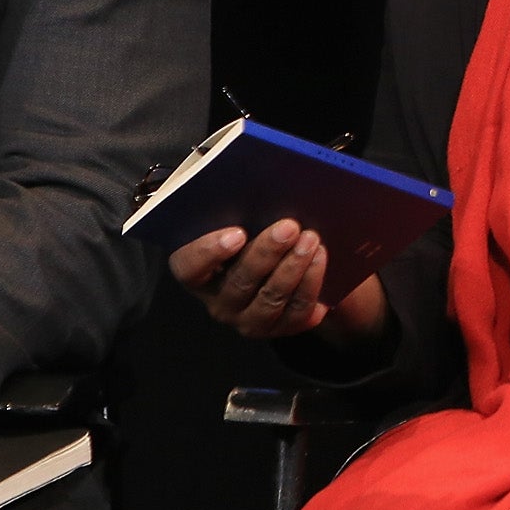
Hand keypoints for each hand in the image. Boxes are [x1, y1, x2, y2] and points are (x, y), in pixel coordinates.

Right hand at [170, 221, 390, 346]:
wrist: (284, 261)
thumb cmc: (253, 231)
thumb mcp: (240, 219)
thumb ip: (238, 208)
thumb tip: (257, 181)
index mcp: (198, 272)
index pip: (189, 267)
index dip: (208, 252)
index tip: (237, 232)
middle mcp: (219, 301)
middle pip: (238, 282)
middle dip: (266, 252)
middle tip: (290, 226)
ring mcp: (248, 319)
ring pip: (270, 299)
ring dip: (294, 267)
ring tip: (312, 240)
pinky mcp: (279, 328)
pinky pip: (297, 312)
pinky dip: (311, 285)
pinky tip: (320, 259)